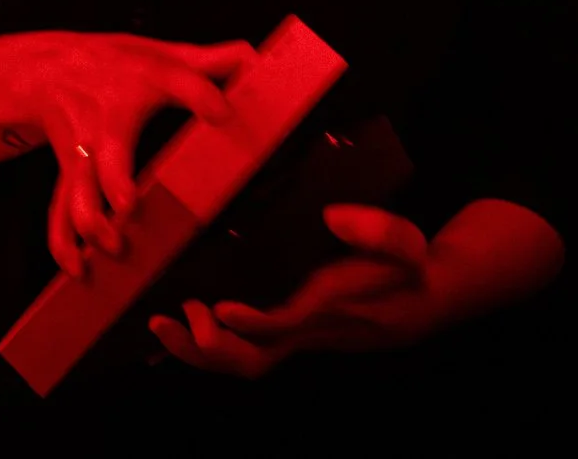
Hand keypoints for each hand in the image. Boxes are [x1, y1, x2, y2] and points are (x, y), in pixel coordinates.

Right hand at [18, 32, 254, 279]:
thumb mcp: (159, 52)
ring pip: (77, 189)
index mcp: (142, 82)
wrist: (46, 67)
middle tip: (130, 207)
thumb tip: (253, 57)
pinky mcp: (69, 172)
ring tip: (113, 247)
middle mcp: (109, 121)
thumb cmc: (113, 63)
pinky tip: (77, 268)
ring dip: (90, 221)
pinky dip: (62, 241)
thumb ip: (208, 61)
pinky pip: (59, 209)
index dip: (200, 95)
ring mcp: (84, 150)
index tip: (222, 111)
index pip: (176, 80)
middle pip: (108, 154)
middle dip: (115, 183)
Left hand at [148, 204, 442, 375]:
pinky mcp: (282, 334)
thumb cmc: (402, 268)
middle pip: (251, 360)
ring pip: (240, 362)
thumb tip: (333, 215)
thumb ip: (376, 230)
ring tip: (160, 324)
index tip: (219, 306)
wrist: (416, 301)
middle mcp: (304, 332)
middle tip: (167, 319)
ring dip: (195, 350)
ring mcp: (291, 338)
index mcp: (327, 308)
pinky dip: (204, 343)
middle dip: (205, 348)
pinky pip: (239, 349)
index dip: (252, 322)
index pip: (285, 326)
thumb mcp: (404, 243)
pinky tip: (176, 326)